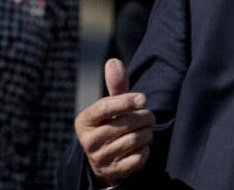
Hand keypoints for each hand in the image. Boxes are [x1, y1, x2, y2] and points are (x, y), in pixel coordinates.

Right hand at [75, 59, 154, 185]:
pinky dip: (145, 150)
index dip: (125, 101)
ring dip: (147, 133)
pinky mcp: (115, 172)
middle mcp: (89, 141)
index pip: (104, 108)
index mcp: (84, 121)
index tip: (143, 97)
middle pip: (125, 123)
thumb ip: (115, 86)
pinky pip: (139, 158)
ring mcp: (101, 158)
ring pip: (135, 140)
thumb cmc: (109, 124)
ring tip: (146, 129)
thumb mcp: (110, 106)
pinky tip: (141, 146)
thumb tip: (113, 61)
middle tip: (150, 115)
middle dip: (144, 117)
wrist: (103, 160)